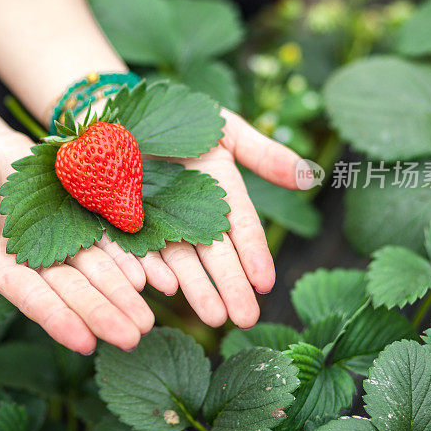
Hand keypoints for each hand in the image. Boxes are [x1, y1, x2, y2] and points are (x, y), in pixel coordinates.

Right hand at [0, 131, 153, 354]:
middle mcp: (35, 258)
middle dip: (102, 313)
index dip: (57, 318)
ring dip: (123, 294)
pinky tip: (151, 276)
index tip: (85, 343)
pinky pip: (108, 236)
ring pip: (97, 269)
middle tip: (134, 338)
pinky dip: (128, 256)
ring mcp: (61, 236)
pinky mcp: (80, 213)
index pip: (31, 296)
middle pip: (73, 288)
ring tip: (149, 319)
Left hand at [97, 110, 304, 328]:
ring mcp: (157, 222)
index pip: (242, 229)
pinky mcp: (121, 223)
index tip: (267, 283)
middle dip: (231, 287)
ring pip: (179, 260)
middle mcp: (191, 215)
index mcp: (221, 196)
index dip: (254, 255)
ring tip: (213, 317)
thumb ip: (263, 154)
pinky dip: (147, 265)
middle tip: (245, 319)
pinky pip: (133, 246)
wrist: (121, 112)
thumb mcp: (226, 130)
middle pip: (214, 255)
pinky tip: (159, 285)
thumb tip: (309, 176)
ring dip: (196, 289)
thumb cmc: (179, 116)